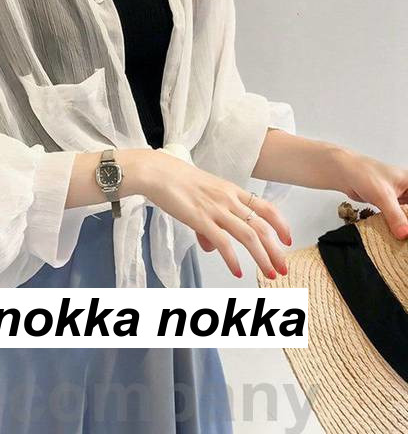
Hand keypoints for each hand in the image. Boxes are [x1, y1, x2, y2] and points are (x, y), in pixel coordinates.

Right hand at [139, 150, 291, 279]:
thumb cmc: (176, 180)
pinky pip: (223, 243)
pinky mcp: (201, 219)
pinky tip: (238, 271)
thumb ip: (210, 223)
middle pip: (262, 227)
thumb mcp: (201, 198)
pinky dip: (233, 260)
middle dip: (276, 250)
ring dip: (262, 258)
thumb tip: (211, 247)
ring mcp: (216, 209)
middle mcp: (229, 200)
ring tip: (269, 274)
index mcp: (232, 191)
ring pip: (249, 236)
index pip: (266, 207)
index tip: (288, 240)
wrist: (158, 172)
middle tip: (283, 267)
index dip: (281, 225)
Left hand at [332, 148, 407, 238]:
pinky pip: (399, 218)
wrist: (343, 173)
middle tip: (406, 236)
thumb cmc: (363, 174)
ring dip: (406, 226)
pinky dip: (398, 226)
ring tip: (404, 241)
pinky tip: (398, 236)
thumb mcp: (383, 196)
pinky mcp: (389, 205)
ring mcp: (400, 198)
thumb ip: (395, 216)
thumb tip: (405, 234)